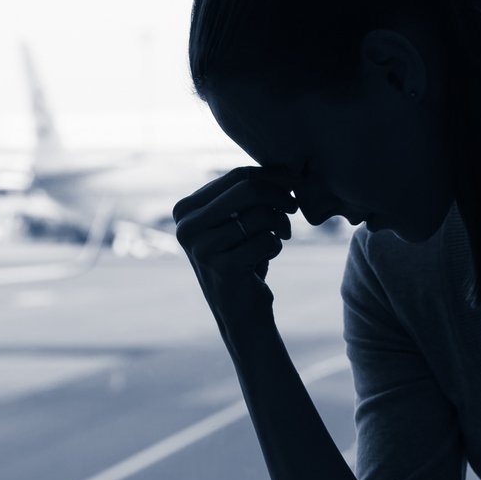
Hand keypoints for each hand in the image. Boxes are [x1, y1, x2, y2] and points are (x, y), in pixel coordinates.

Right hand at [172, 167, 298, 323]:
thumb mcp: (238, 222)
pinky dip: (275, 247)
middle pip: (248, 190)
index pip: (236, 177)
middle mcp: (186, 226)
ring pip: (260, 215)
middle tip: (294, 206)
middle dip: (280, 195)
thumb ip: (247, 193)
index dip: (271, 175)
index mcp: (186, 209)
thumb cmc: (243, 259)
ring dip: (280, 224)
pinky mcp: (222, 267)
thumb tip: (285, 167)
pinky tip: (265, 259)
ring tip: (280, 236)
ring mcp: (201, 248)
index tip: (294, 180)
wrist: (240, 312)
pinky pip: (266, 240)